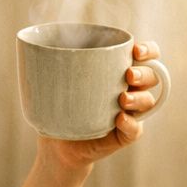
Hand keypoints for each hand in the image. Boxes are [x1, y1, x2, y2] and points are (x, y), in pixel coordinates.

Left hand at [39, 41, 163, 170]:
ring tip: (122, 100)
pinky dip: (130, 124)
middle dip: (144, 73)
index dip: (149, 50)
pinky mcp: (125, 134)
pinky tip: (119, 120)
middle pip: (153, 76)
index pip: (148, 55)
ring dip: (139, 98)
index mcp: (120, 70)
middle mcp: (130, 89)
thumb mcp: (60, 79)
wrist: (57, 142)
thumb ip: (59, 61)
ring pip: (148, 101)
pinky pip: (136, 129)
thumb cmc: (61, 103)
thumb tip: (33, 44)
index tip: (136, 50)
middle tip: (128, 75)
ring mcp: (130, 112)